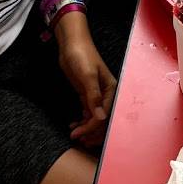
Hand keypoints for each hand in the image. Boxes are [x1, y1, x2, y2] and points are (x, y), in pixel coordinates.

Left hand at [56, 14, 115, 147]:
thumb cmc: (82, 55)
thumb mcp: (87, 76)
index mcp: (111, 89)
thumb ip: (94, 97)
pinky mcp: (86, 94)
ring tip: (74, 134)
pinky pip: (87, 111)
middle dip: (91, 131)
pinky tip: (73, 124)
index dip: (92, 127)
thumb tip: (101, 117)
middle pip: (102, 119)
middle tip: (77, 139)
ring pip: (94, 117)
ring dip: (86, 127)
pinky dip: (82, 120)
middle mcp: (106, 94)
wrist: (71, 43)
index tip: (79, 135)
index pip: (104, 115)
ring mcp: (96, 94)